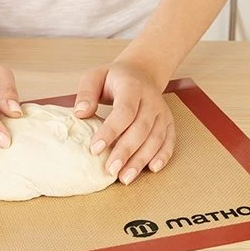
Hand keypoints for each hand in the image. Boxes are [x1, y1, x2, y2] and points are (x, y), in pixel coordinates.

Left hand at [74, 61, 174, 184]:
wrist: (142, 72)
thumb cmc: (114, 78)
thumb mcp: (95, 76)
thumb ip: (86, 93)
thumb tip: (80, 113)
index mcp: (132, 86)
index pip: (124, 111)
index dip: (111, 131)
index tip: (95, 149)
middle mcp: (151, 100)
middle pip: (141, 128)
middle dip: (126, 151)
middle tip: (111, 170)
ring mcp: (162, 112)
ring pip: (155, 138)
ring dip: (141, 159)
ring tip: (125, 177)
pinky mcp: (168, 122)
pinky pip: (169, 140)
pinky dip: (163, 156)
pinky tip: (152, 169)